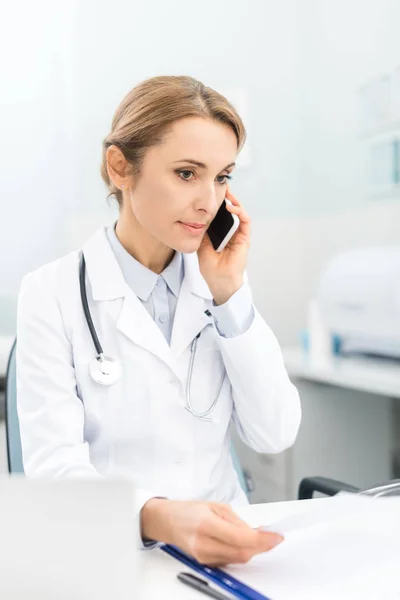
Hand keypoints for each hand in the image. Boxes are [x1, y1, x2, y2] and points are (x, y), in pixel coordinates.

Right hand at [141, 498, 282, 565]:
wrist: (168, 522)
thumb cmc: (190, 510)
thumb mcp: (216, 505)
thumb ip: (237, 520)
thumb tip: (257, 532)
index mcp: (206, 524)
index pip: (240, 538)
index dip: (262, 540)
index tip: (276, 536)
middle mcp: (204, 544)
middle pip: (241, 553)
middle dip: (261, 547)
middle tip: (272, 537)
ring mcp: (203, 556)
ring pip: (237, 560)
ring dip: (252, 550)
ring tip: (258, 537)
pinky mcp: (205, 563)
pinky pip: (230, 561)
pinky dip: (240, 553)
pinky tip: (243, 543)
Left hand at [197, 187, 250, 305]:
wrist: (219, 281)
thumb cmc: (211, 269)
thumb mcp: (201, 246)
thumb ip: (202, 233)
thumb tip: (197, 218)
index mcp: (223, 236)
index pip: (222, 216)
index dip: (219, 204)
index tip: (213, 194)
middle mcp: (233, 234)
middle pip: (232, 211)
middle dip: (228, 198)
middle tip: (221, 187)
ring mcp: (240, 236)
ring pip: (240, 213)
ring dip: (235, 202)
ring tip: (227, 193)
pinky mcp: (245, 239)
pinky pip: (245, 221)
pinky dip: (240, 212)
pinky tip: (231, 207)